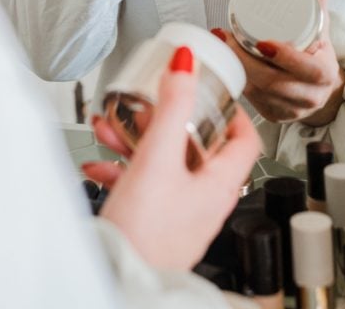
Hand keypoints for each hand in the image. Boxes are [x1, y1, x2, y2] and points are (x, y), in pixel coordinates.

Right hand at [82, 46, 260, 270]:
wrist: (118, 280)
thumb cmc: (145, 236)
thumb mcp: (157, 159)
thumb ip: (171, 108)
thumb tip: (186, 64)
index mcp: (219, 183)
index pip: (244, 138)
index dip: (232, 109)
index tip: (212, 89)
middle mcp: (205, 199)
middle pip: (196, 144)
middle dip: (166, 118)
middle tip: (150, 103)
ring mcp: (180, 212)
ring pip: (165, 162)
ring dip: (138, 139)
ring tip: (112, 128)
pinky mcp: (155, 222)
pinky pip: (144, 184)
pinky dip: (124, 168)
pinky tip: (100, 164)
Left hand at [215, 0, 344, 125]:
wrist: (322, 85)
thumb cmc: (319, 52)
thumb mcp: (322, 24)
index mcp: (325, 76)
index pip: (306, 69)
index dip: (284, 58)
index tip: (262, 42)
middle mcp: (309, 97)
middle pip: (273, 83)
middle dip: (245, 60)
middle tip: (225, 37)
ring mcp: (290, 110)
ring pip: (257, 93)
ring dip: (236, 69)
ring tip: (220, 46)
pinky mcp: (274, 116)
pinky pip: (251, 100)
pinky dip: (237, 80)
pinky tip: (224, 65)